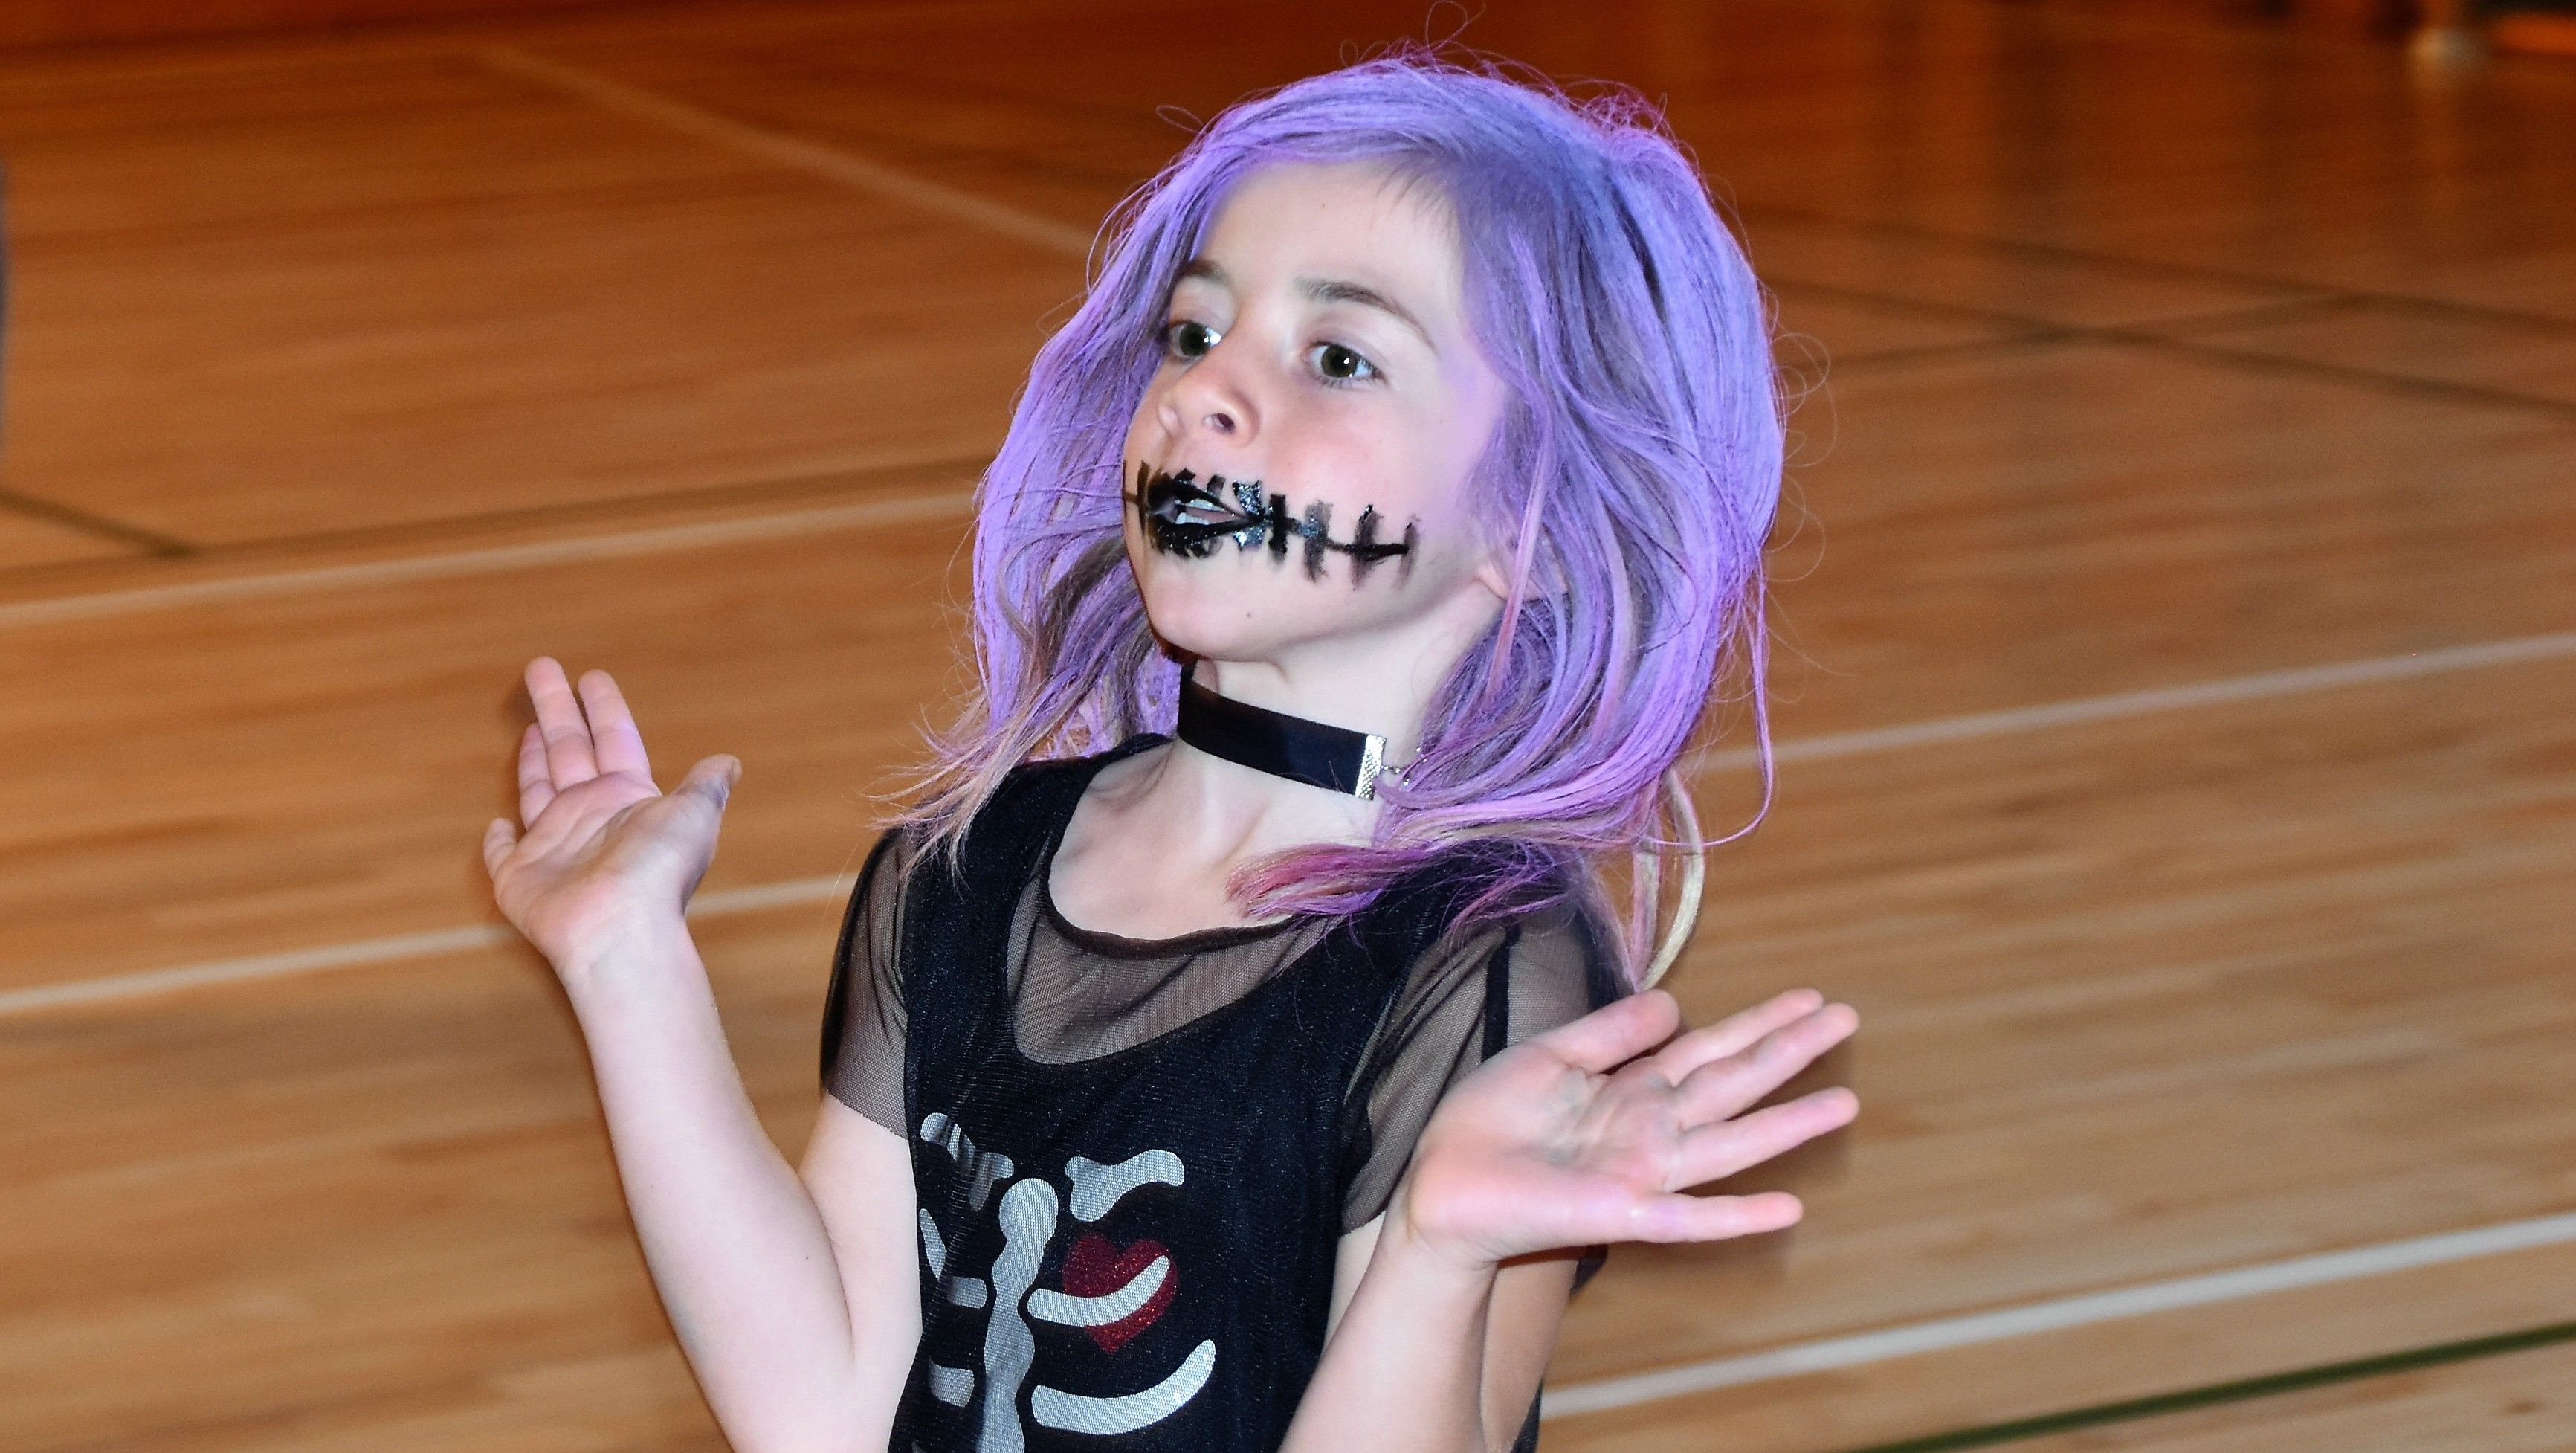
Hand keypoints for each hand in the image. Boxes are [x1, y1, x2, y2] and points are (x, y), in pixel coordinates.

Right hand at [481, 658, 738, 985]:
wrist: (620, 929)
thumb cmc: (657, 871)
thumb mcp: (694, 815)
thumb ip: (704, 786)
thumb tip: (729, 763)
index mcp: (627, 797)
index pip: (614, 739)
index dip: (603, 706)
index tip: (592, 676)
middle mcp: (590, 816)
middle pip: (569, 749)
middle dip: (555, 708)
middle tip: (541, 668)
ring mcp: (554, 846)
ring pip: (538, 788)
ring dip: (533, 758)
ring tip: (528, 726)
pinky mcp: (520, 877)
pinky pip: (502, 853)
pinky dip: (497, 839)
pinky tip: (497, 823)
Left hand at [1394, 989, 1858, 1267]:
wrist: (1440, 1185)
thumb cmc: (1486, 1124)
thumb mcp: (1551, 1056)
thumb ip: (1612, 1033)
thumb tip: (1676, 1004)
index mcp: (1632, 1090)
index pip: (1710, 1049)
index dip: (1759, 1023)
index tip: (1810, 999)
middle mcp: (1651, 1130)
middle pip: (1733, 1082)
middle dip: (1789, 1052)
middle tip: (1847, 1019)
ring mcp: (1643, 1173)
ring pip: (1730, 1143)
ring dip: (1787, 1126)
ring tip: (1844, 1103)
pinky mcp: (1622, 1213)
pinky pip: (1690, 1217)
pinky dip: (1738, 1216)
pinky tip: (1789, 1208)